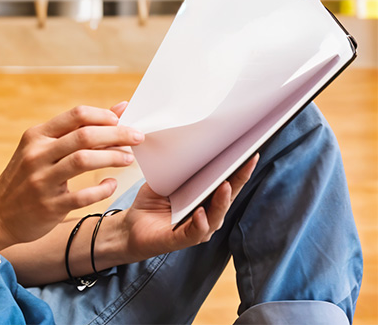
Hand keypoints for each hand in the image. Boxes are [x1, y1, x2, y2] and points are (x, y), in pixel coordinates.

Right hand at [0, 105, 145, 251]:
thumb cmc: (26, 177)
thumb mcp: (42, 148)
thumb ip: (77, 130)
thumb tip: (119, 109)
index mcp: (36, 136)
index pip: (76, 115)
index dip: (104, 115)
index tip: (123, 120)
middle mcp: (37, 154)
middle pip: (84, 135)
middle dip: (117, 134)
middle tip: (137, 137)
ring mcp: (42, 180)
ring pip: (84, 160)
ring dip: (112, 157)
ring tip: (128, 158)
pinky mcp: (49, 206)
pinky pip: (83, 195)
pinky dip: (102, 189)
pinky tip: (111, 185)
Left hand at [117, 146, 257, 261]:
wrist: (132, 226)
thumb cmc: (152, 202)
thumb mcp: (166, 180)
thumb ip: (180, 168)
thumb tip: (190, 144)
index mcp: (207, 198)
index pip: (228, 182)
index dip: (241, 169)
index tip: (251, 151)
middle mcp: (209, 214)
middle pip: (228, 196)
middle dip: (239, 179)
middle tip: (246, 161)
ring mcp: (199, 228)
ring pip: (216, 215)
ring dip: (221, 201)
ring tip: (224, 185)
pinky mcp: (184, 239)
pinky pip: (196, 231)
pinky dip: (200, 222)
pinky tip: (201, 212)